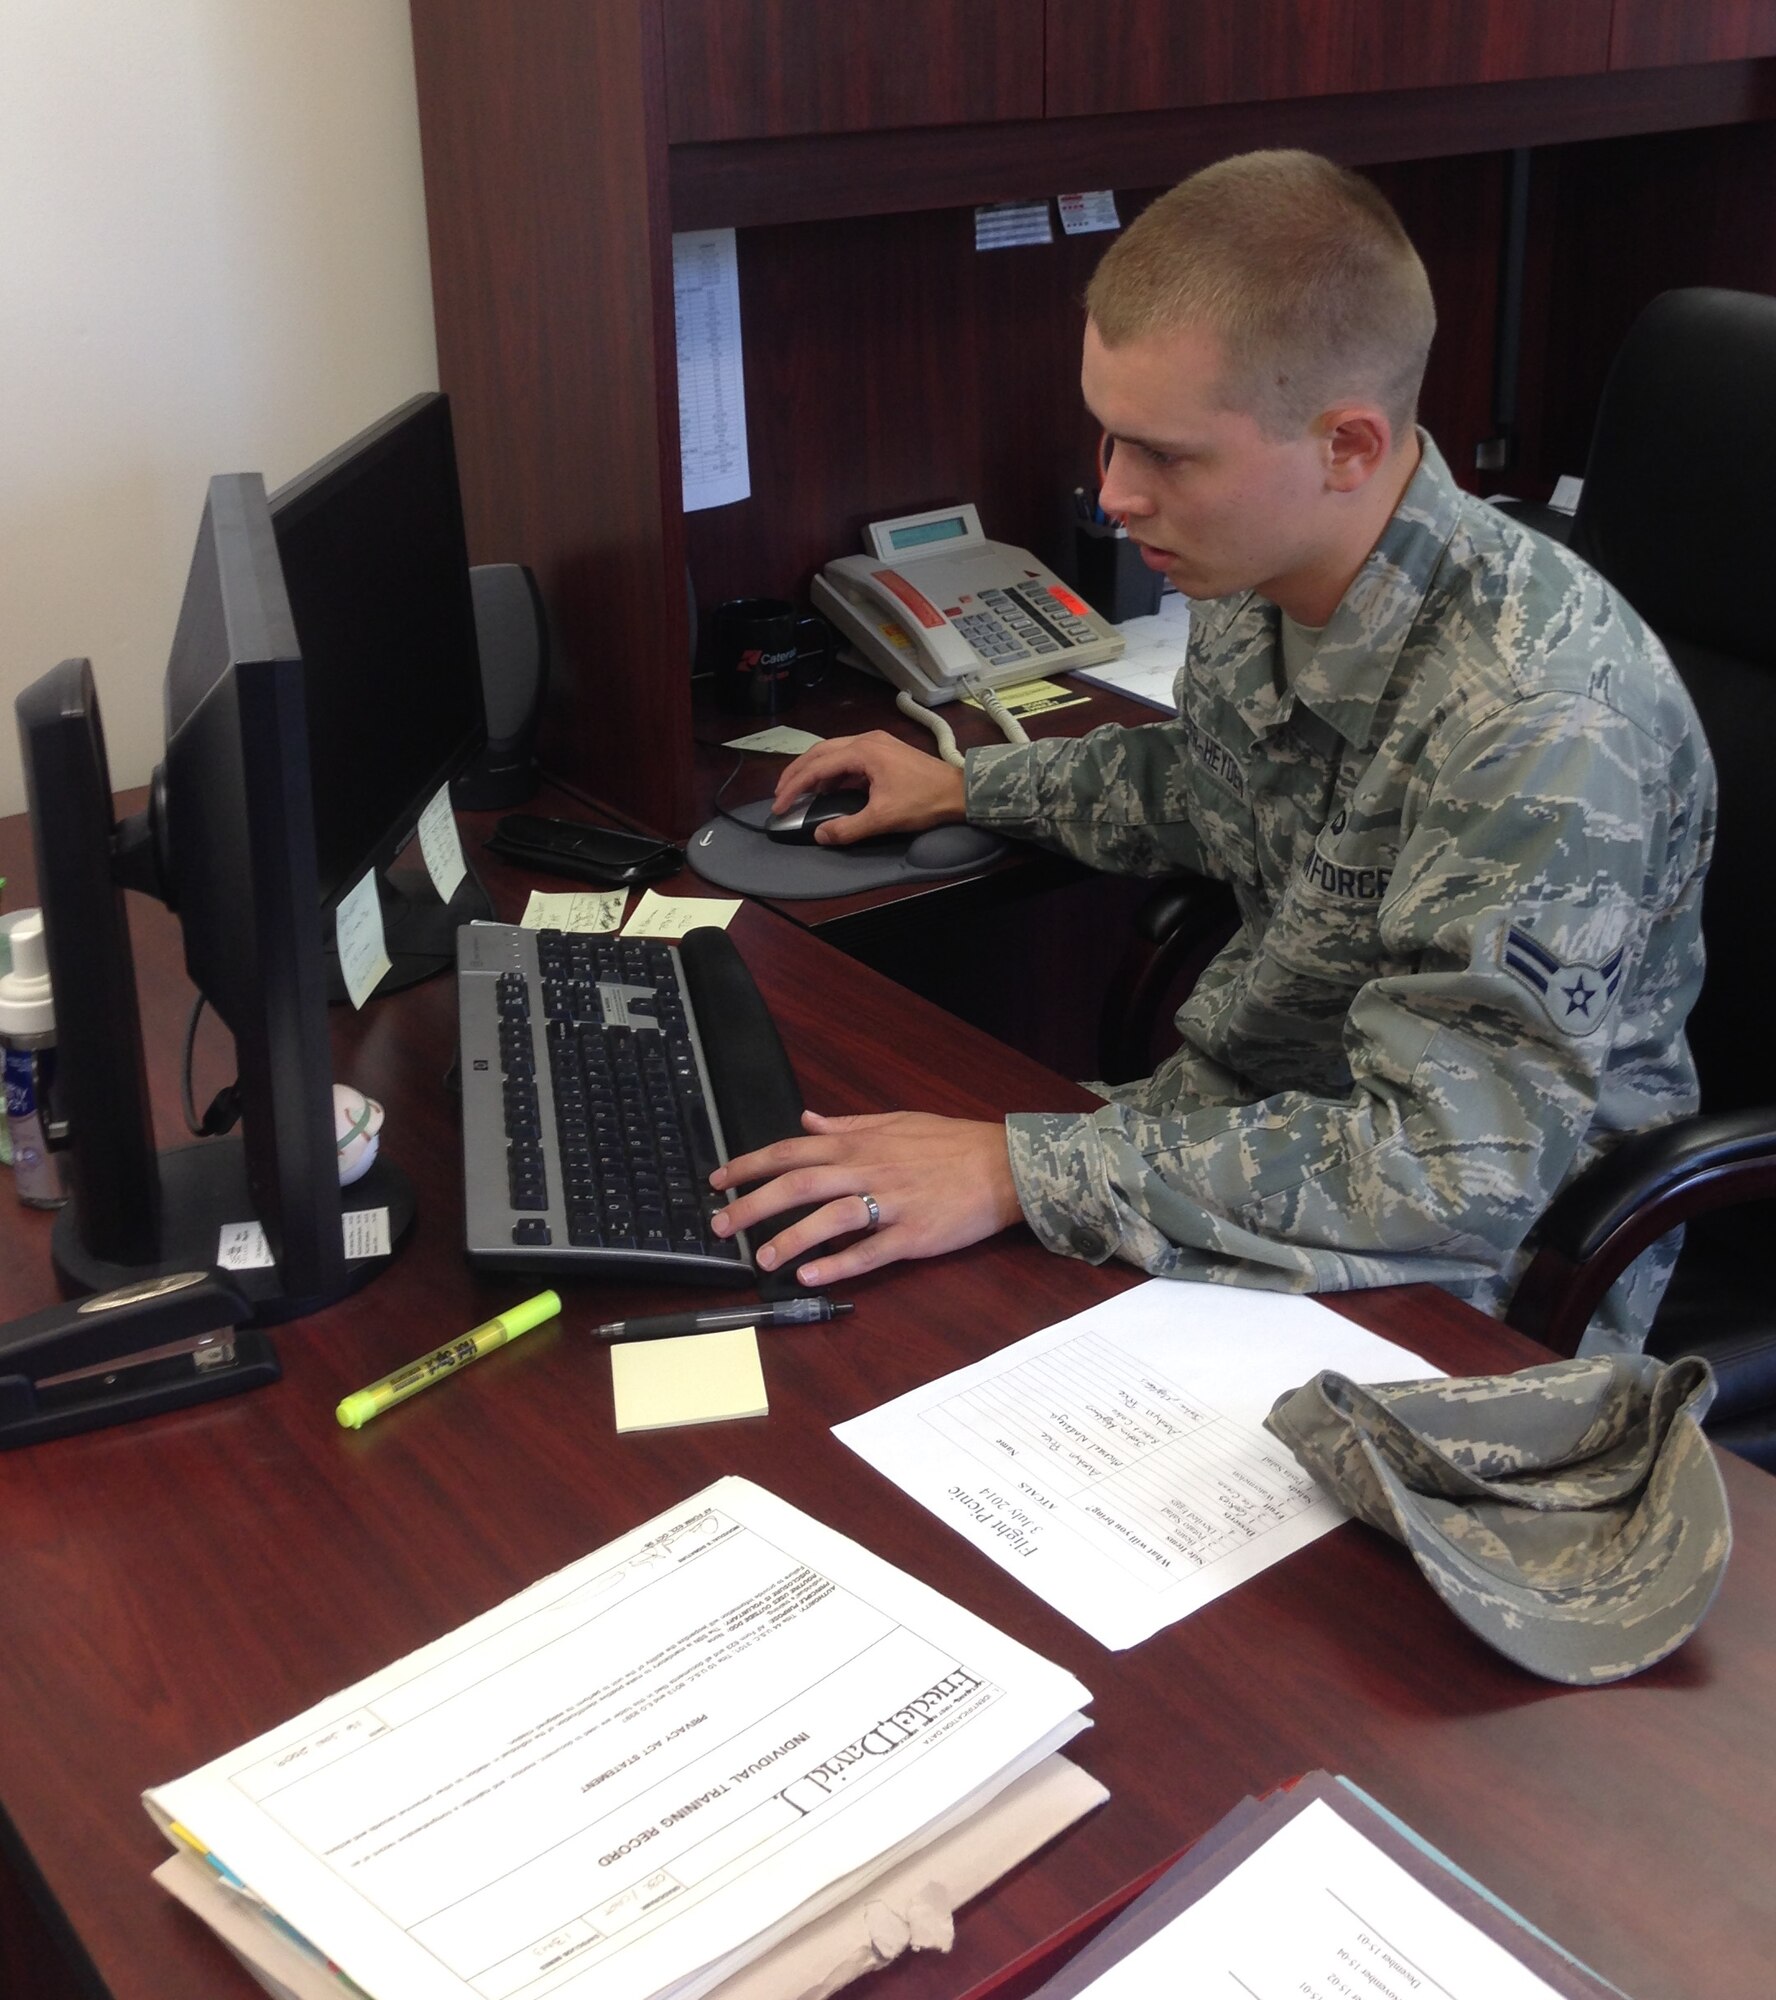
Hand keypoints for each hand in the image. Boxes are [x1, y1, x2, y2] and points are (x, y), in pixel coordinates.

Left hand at [708, 1109, 1023, 1284]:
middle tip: (721, 1226)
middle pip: (798, 1185)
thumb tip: (807, 1121)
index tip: (718, 1181)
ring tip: (762, 1259)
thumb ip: (848, 1126)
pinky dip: (838, 1265)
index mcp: (860, 1144)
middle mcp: (868, 1170)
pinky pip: (869, 1252)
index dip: (749, 1164)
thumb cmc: (951, 1144)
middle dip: (753, 1204)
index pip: (791, 1151)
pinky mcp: (913, 1235)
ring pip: (829, 1219)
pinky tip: (812, 1277)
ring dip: (791, 1239)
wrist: (1004, 1166)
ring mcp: (891, 1204)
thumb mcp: (897, 1121)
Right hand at [771, 732, 965, 845]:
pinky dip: (832, 772)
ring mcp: (876, 743)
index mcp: (863, 751)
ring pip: (833, 752)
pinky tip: (828, 789)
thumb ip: (848, 828)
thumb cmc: (924, 802)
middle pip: (820, 752)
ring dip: (814, 771)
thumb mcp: (883, 818)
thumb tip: (819, 835)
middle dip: (797, 773)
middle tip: (780, 795)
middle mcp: (866, 740)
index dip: (794, 787)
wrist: (960, 793)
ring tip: (798, 792)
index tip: (779, 805)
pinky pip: (848, 758)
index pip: (817, 767)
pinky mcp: (884, 751)